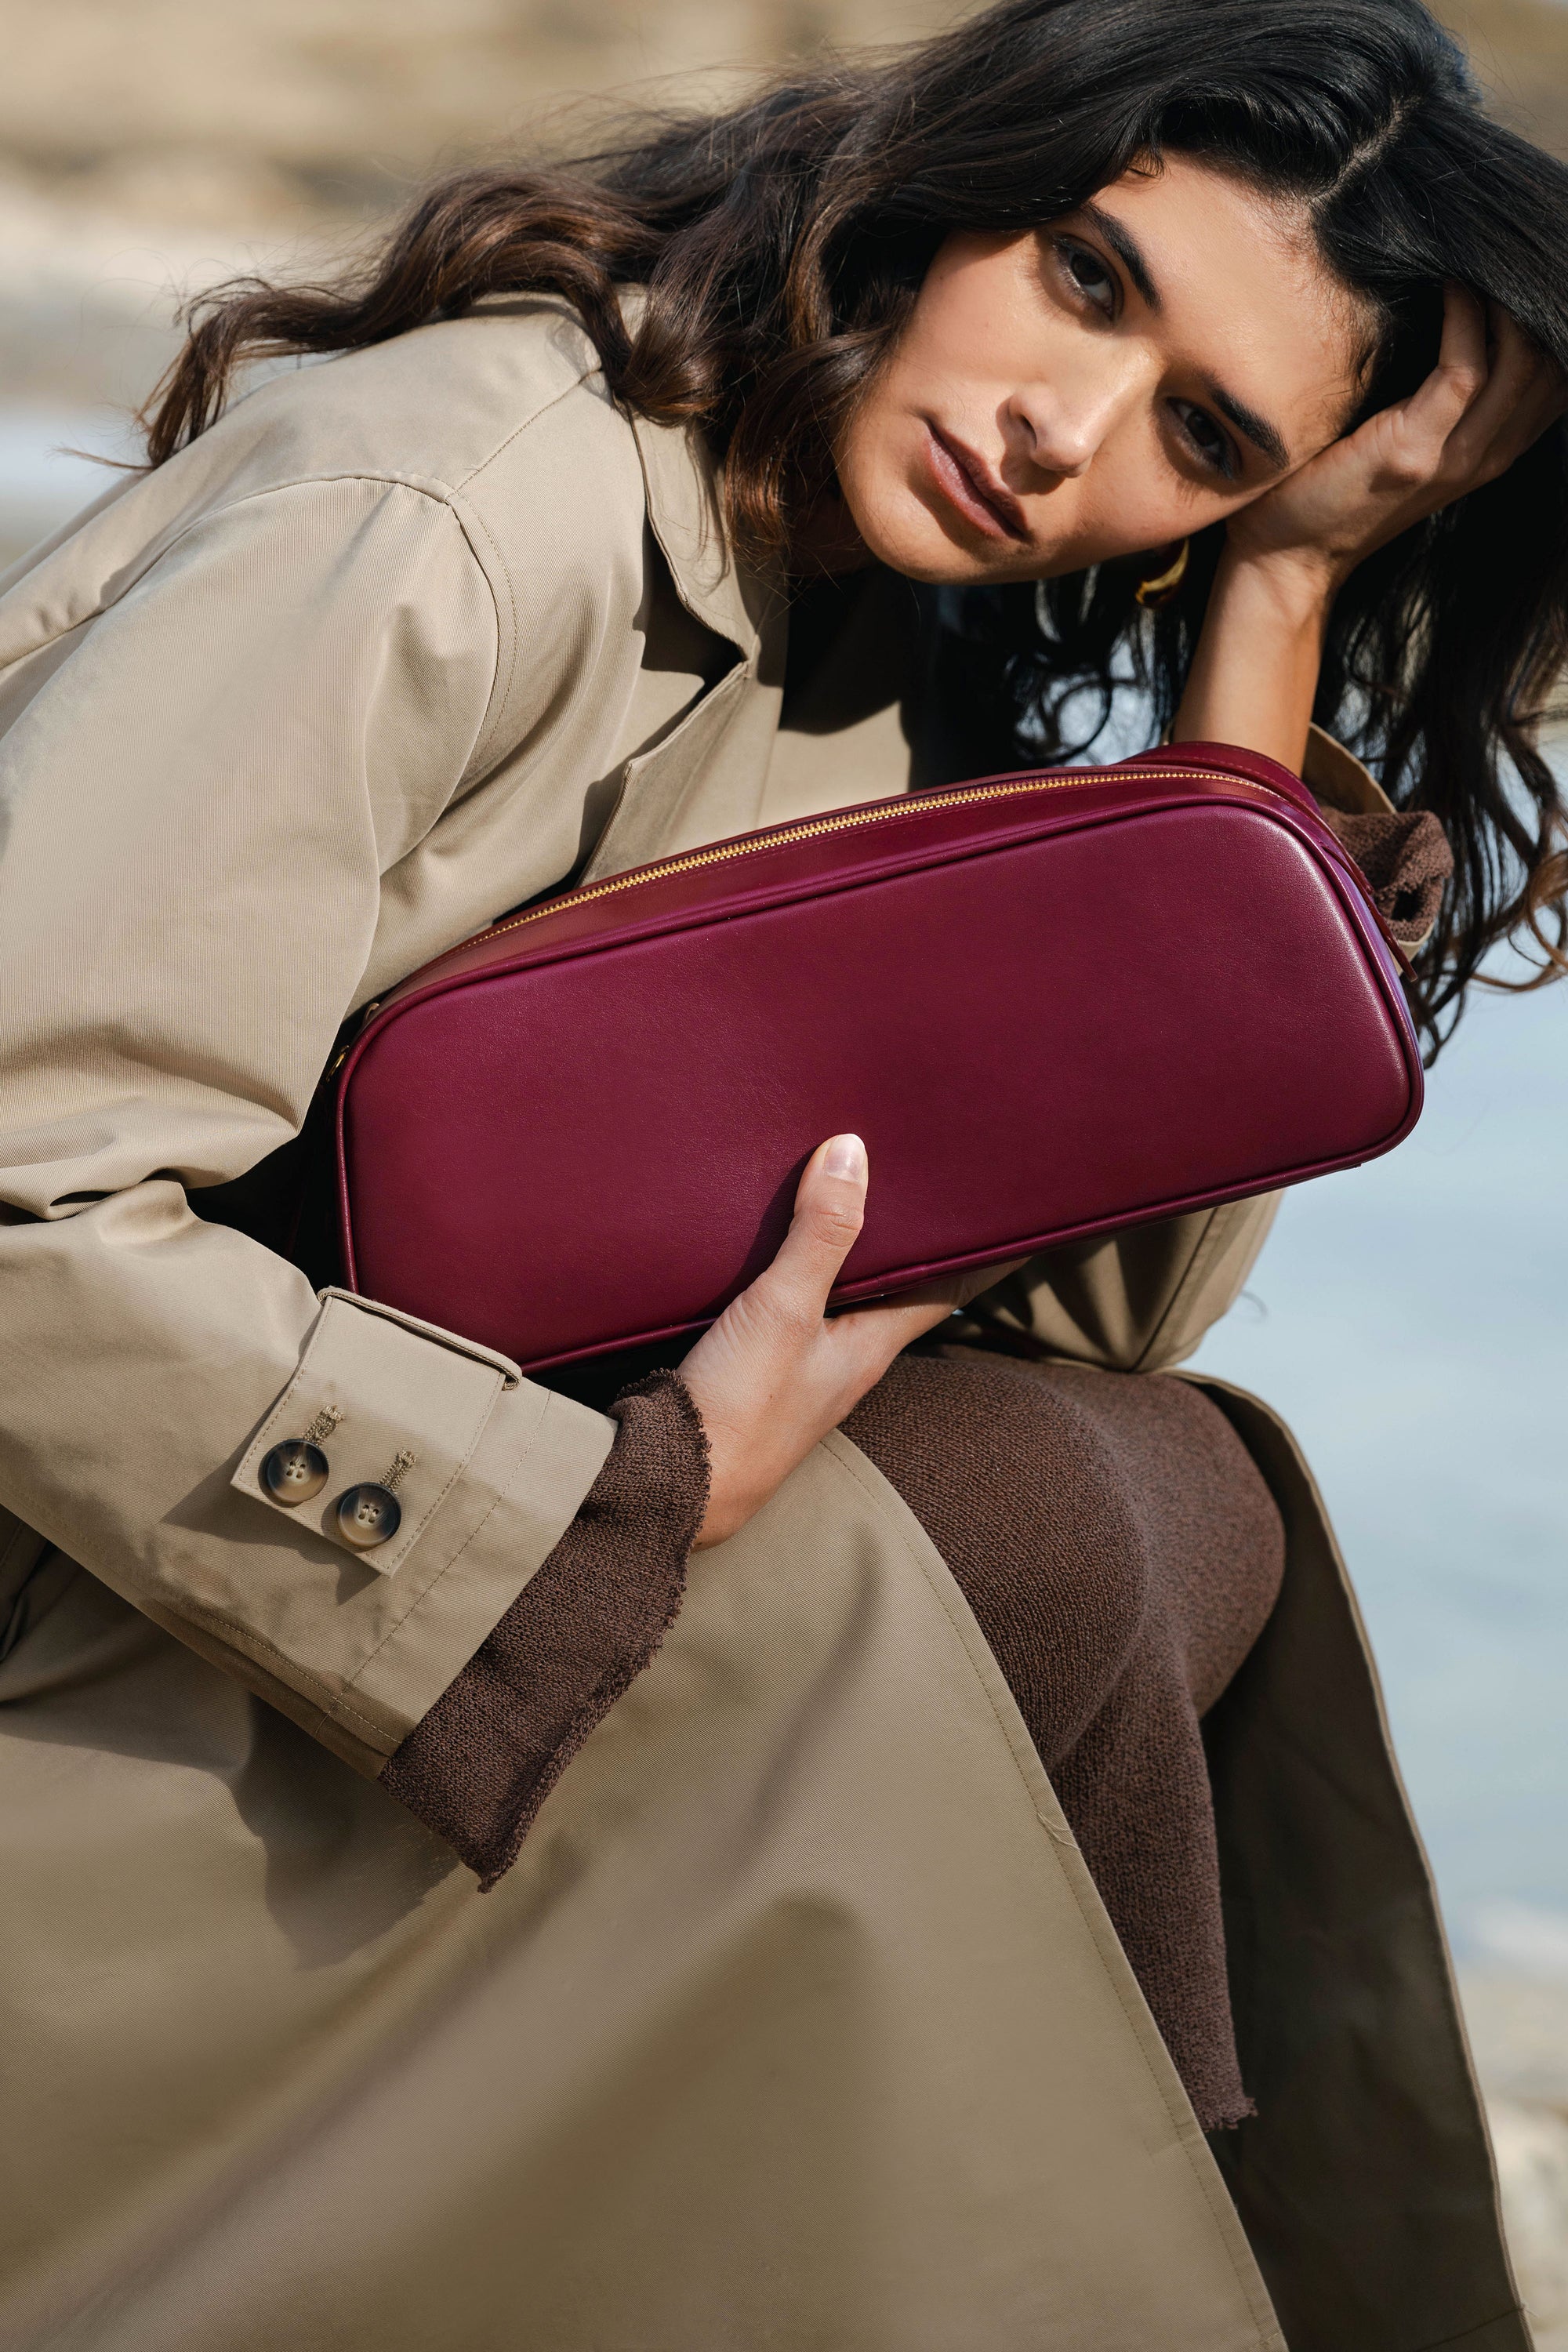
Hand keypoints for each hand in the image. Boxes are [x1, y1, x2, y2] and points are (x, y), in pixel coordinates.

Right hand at [679, 1134, 1021, 1548]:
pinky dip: (786, 1276)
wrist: (672, 1484)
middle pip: (884, 1290)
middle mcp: (843, 1360)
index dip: (963, 1249)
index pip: (939, 1290)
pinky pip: (784, 1312)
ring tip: (833, 1195)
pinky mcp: (751, 1373)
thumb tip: (852, 1150)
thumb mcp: (786, 1308)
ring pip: (832, 1301)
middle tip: (899, 1179)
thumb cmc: (743, 1408)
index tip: (986, 1210)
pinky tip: (763, 1251)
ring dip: (836, 1256)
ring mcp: (797, 1370)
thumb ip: (820, 1234)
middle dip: (892, 1240)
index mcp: (871, 1348)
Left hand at [1226, 284, 1567, 593]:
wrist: (1286, 557)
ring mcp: (1453, 458)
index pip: (1555, 381)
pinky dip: (1464, 315)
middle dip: (1536, 301)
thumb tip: (1456, 317)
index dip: (1551, 324)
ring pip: (1522, 362)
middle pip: (1550, 364)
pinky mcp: (1413, 451)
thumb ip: (1438, 399)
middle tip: (1506, 251)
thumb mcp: (1405, 440)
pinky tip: (1449, 283)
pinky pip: (1464, 368)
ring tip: (1481, 257)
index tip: (1525, 275)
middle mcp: (1485, 458)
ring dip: (1506, 299)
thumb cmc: (1330, 488)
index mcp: (1488, 454)